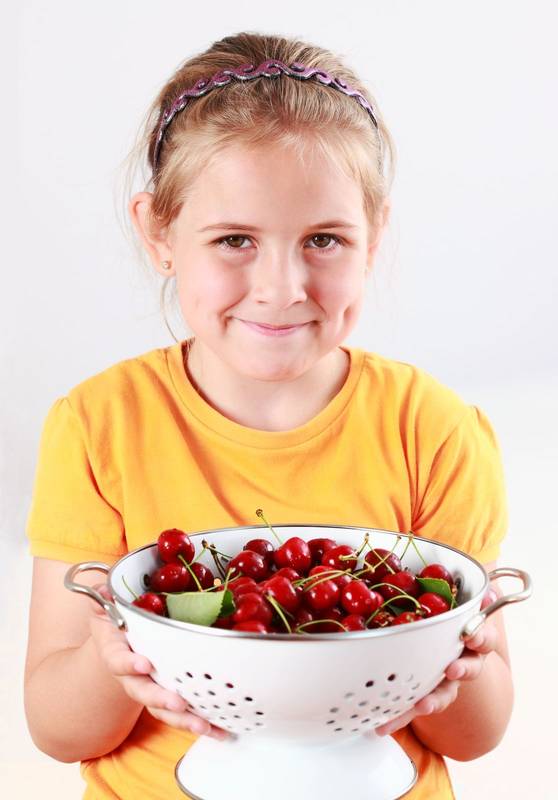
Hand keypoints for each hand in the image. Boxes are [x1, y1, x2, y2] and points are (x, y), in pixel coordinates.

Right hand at [89, 584, 228, 740]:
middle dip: (160, 699)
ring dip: (183, 720)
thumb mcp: (107, 607)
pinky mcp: (169, 697)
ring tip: (203, 725)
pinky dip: (202, 722)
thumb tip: (104, 588)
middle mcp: (131, 676)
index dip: (129, 664)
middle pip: (142, 692)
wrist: (119, 647)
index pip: (118, 660)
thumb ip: (104, 598)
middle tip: (177, 703)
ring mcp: (150, 689)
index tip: (144, 664)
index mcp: (116, 652)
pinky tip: (221, 730)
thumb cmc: (117, 623)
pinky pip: (182, 714)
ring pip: (162, 709)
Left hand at [374, 587, 498, 736]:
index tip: (472, 634)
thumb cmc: (444, 621)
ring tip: (422, 705)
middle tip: (452, 669)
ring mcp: (442, 683)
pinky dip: (398, 717)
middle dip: (462, 670)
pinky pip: (410, 707)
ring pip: (443, 694)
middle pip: (468, 669)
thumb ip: (470, 600)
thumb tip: (490, 593)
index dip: (480, 635)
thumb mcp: (454, 605)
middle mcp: (461, 663)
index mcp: (471, 639)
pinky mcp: (420, 696)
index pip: (483, 637)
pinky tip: (383, 725)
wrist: (433, 649)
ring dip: (433, 701)